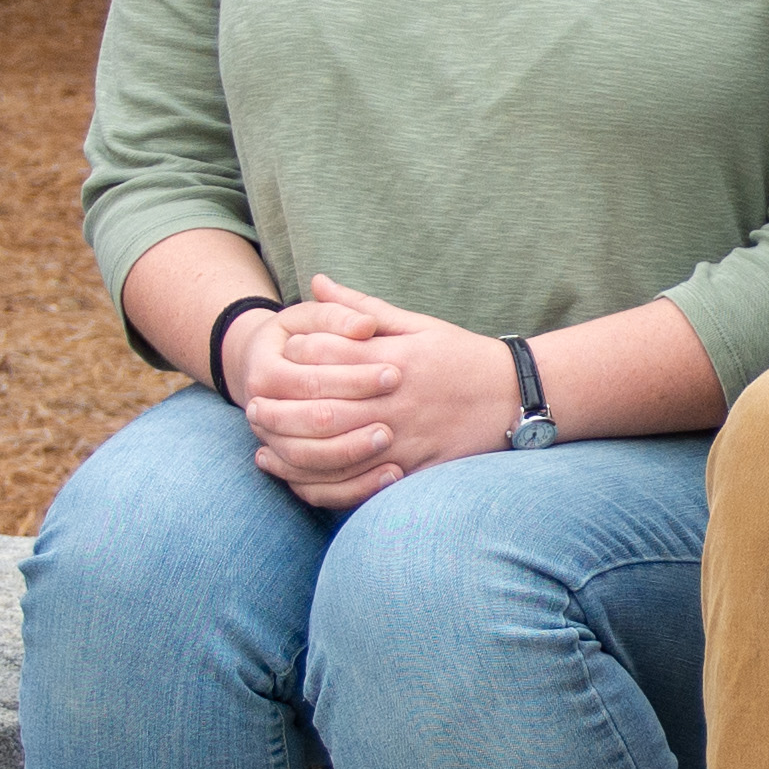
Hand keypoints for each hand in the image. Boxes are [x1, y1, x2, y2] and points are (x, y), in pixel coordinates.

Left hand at [235, 275, 514, 510]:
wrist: (516, 397)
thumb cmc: (461, 355)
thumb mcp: (416, 323)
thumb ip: (362, 308)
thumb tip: (317, 283)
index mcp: (393, 358)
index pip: (329, 354)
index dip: (295, 355)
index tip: (277, 356)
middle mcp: (394, 400)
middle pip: (322, 406)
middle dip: (281, 407)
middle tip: (252, 405)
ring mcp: (403, 438)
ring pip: (335, 450)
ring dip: (293, 449)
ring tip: (263, 443)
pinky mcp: (413, 469)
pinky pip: (360, 484)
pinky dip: (325, 485)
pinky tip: (299, 478)